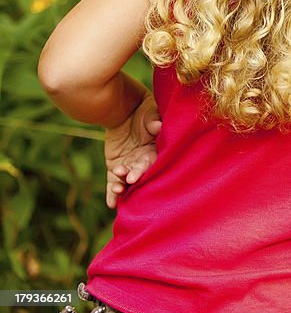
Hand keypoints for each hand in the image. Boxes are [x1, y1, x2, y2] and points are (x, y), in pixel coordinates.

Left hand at [104, 91, 161, 208]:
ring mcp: (129, 165)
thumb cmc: (142, 110)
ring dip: (122, 186)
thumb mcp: (150, 112)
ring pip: (126, 180)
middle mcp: (143, 161)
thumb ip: (154, 120)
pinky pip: (113, 182)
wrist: (124, 108)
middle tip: (127, 180)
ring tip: (117, 188)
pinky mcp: (115, 167)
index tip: (135, 175)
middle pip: (139, 173)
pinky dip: (112, 193)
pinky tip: (111, 204)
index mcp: (154, 150)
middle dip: (133, 178)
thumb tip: (158, 126)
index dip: (143, 169)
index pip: (150, 162)